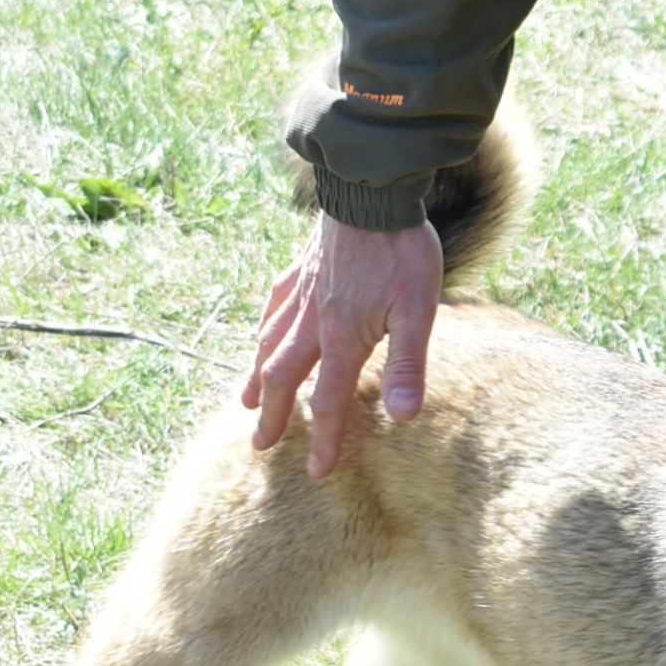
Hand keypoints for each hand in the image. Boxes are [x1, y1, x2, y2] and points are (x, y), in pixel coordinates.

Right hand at [242, 215, 443, 477]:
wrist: (372, 193)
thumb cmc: (401, 250)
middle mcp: (311, 322)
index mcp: (340, 338)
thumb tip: (402, 417)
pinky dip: (263, 329)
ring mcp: (301, 294)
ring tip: (246, 403)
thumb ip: (408, 365)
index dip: (324, 440)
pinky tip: (261, 335)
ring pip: (269, 345)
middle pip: (284, 379)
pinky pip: (273, 307)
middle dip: (274, 417)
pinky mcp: (300, 268)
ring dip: (259, 379)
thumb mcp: (419, 310)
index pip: (328, 402)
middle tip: (259, 447)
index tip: (317, 472)